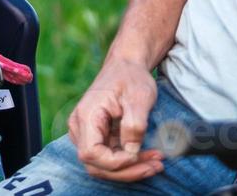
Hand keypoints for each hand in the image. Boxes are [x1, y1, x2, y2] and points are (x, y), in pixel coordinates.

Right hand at [68, 56, 163, 181]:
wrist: (126, 65)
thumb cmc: (130, 77)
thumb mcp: (139, 97)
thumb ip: (134, 124)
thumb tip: (131, 151)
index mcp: (86, 115)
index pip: (91, 153)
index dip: (115, 162)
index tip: (138, 155)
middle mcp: (80, 127)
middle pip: (96, 165)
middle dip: (127, 171)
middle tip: (157, 165)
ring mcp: (86, 134)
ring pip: (103, 166)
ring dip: (130, 170)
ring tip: (156, 163)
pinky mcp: (96, 137)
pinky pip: (109, 158)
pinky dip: (129, 162)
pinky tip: (149, 158)